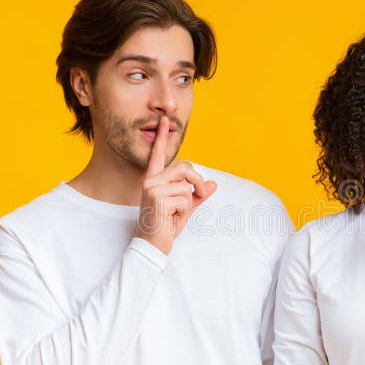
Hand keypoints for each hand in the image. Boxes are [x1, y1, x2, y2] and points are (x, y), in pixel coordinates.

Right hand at [135, 116, 216, 253]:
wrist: (153, 244)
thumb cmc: (166, 226)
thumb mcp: (185, 207)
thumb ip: (198, 194)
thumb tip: (214, 184)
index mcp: (154, 180)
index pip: (159, 155)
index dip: (162, 138)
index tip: (165, 121)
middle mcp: (151, 181)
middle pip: (185, 167)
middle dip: (197, 181)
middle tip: (198, 194)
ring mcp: (152, 188)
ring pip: (187, 185)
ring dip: (189, 201)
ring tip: (176, 213)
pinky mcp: (158, 197)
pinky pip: (185, 198)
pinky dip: (185, 210)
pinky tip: (171, 218)